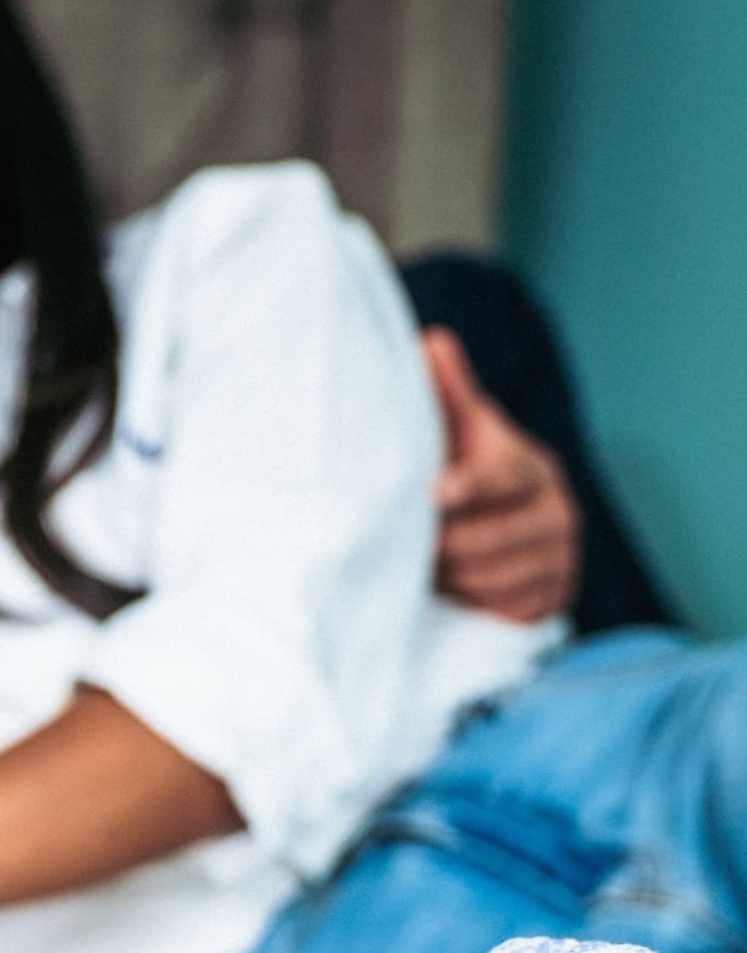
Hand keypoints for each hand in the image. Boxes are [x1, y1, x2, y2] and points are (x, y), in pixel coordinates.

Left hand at [425, 327, 580, 622]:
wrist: (508, 533)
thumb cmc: (470, 471)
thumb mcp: (462, 432)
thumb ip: (448, 393)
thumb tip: (431, 341)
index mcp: (532, 468)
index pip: (504, 477)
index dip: (468, 485)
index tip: (433, 492)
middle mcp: (556, 514)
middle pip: (490, 539)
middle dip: (439, 545)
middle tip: (394, 546)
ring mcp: (558, 562)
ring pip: (491, 580)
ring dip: (446, 579)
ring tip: (411, 570)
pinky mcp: (549, 603)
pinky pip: (502, 612)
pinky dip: (467, 606)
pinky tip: (441, 596)